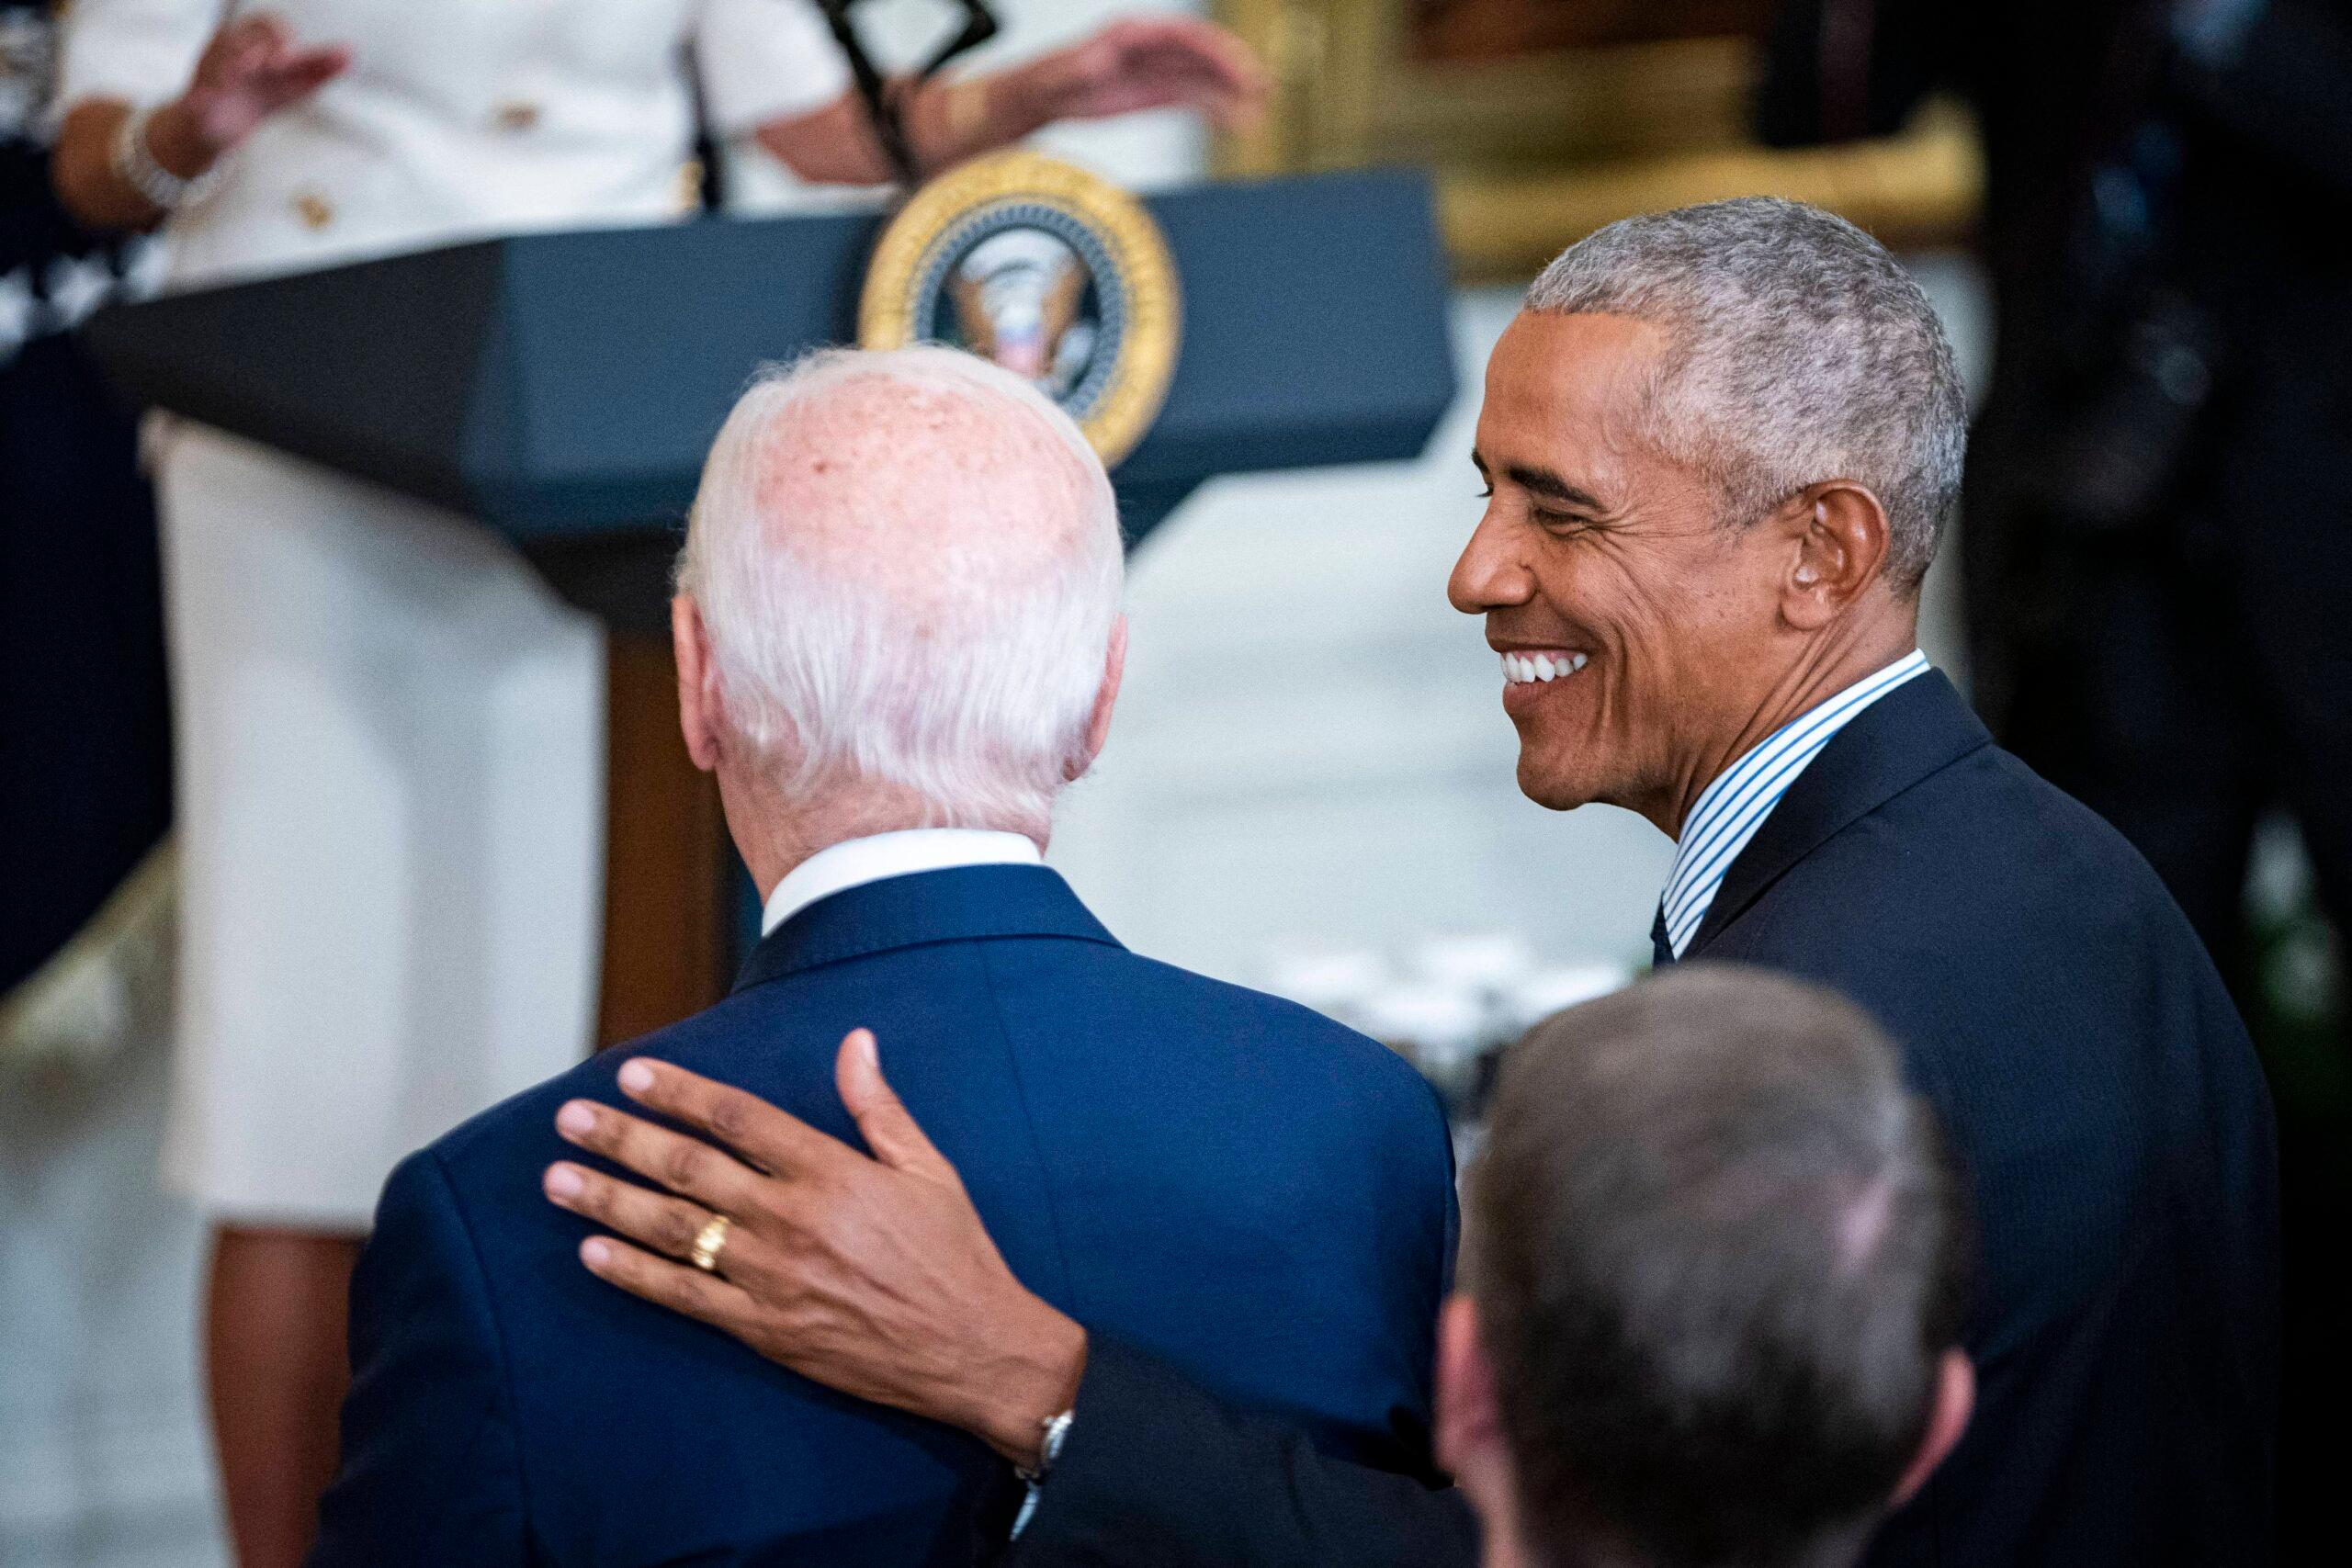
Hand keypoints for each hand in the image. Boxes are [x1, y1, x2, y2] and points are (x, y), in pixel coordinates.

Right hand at [161, 13, 348, 166]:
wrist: (222, 128)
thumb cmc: (260, 96)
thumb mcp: (294, 85)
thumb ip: (320, 69)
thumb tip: (350, 53)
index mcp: (253, 43)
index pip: (265, 24)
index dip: (278, 35)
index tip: (293, 56)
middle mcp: (229, 49)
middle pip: (241, 34)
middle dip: (261, 45)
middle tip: (279, 63)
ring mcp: (210, 68)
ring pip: (218, 55)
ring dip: (234, 59)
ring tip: (247, 68)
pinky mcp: (196, 94)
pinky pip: (200, 89)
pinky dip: (208, 90)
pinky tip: (214, 94)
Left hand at [542, 1030, 1088, 1466]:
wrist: (973, 1348)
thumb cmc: (954, 1253)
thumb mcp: (928, 1167)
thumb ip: (878, 1105)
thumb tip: (855, 1040)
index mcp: (831, 1171)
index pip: (736, 1118)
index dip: (678, 1093)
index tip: (631, 1075)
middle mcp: (791, 1220)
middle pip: (688, 1169)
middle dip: (622, 1139)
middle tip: (569, 1118)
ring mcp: (772, 1278)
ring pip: (674, 1231)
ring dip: (609, 1201)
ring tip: (557, 1178)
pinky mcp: (765, 1329)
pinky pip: (685, 1298)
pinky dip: (635, 1275)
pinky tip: (593, 1255)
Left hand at [1011, 17, 1269, 131]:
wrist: (1043, 94)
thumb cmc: (1049, 78)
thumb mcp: (1060, 72)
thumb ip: (1080, 65)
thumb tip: (1098, 60)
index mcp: (1133, 32)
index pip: (1182, 35)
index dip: (1212, 49)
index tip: (1235, 67)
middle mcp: (1153, 47)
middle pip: (1203, 53)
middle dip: (1234, 70)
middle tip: (1263, 88)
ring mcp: (1159, 69)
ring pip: (1205, 78)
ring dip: (1233, 94)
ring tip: (1258, 114)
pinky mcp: (1160, 92)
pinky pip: (1196, 98)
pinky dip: (1218, 109)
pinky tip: (1238, 123)